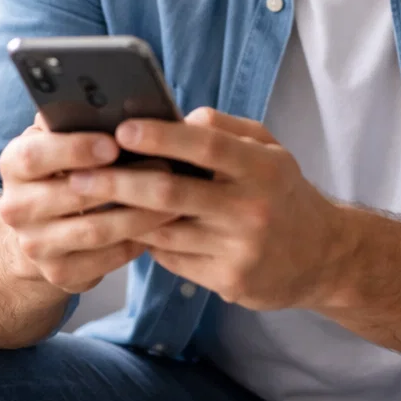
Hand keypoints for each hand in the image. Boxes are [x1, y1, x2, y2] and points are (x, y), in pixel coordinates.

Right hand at [0, 114, 179, 294]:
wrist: (36, 230)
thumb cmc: (61, 170)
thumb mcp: (57, 140)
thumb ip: (73, 120)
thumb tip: (111, 100)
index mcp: (14, 164)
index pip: (35, 156)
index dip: (75, 149)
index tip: (114, 144)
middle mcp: (16, 207)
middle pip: (71, 196)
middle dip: (124, 182)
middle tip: (166, 169)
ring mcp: (35, 245)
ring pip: (94, 231)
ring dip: (139, 215)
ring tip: (174, 198)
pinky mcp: (59, 274)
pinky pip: (104, 260)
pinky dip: (135, 243)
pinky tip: (159, 227)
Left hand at [67, 108, 348, 310]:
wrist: (324, 256)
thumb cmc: (284, 192)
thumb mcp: (269, 150)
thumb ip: (225, 129)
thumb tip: (176, 118)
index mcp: (262, 169)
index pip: (207, 147)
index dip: (162, 137)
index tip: (122, 129)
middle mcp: (251, 210)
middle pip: (171, 193)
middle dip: (118, 182)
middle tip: (77, 175)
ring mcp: (239, 250)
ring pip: (164, 231)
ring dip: (122, 215)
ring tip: (88, 200)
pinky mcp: (228, 283)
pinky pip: (172, 259)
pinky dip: (149, 241)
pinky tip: (130, 228)